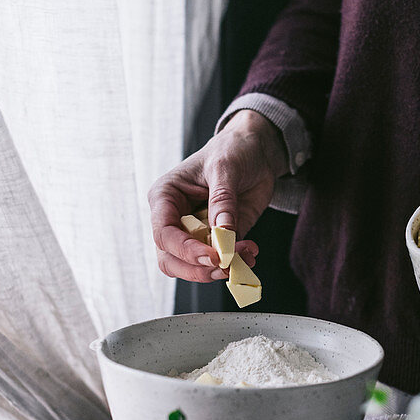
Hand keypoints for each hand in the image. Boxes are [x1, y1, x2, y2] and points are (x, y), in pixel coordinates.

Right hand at [148, 110, 289, 282]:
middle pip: (171, 259)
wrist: (256, 152)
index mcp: (165, 197)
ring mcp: (195, 232)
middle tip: (226, 265)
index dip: (185, 250)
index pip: (164, 234)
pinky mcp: (218, 239)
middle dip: (198, 268)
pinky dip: (236, 263)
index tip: (212, 256)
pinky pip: (220, 261)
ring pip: (193, 267)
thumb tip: (222, 233)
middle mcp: (175, 218)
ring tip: (245, 254)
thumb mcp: (225, 167)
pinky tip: (250, 252)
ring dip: (219, 269)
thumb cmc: (231, 150)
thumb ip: (222, 200)